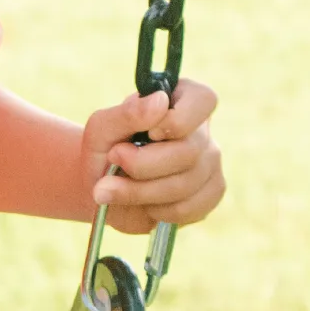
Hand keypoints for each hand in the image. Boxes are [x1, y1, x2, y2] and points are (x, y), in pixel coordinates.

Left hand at [82, 80, 223, 234]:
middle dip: (142, 165)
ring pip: (186, 184)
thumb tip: (160, 102)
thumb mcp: (102, 127)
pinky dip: (156, 210)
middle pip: (189, 151)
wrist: (99, 188)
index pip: (203, 100)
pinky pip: (188, 208)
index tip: (149, 133)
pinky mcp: (209, 194)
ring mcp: (210, 163)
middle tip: (113, 161)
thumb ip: (127, 113)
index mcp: (181, 100)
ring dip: (140, 191)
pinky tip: (142, 202)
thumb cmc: (102, 149)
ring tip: (112, 187)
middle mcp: (202, 130)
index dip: (178, 120)